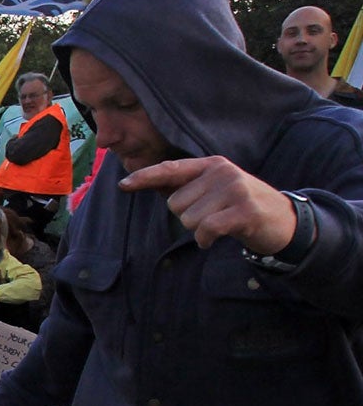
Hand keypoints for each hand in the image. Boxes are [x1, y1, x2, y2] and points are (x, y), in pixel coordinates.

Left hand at [118, 156, 298, 253]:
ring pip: (188, 219)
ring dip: (199, 231)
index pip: (171, 169)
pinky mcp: (244, 210)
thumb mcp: (212, 192)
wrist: (282, 221)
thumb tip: (145, 183)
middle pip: (175, 204)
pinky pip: (205, 229)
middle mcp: (222, 172)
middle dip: (187, 218)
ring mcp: (235, 189)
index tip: (123, 185)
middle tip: (213, 217)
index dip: (146, 177)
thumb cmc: (238, 207)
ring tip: (220, 225)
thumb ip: (183, 187)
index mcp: (211, 165)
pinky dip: (205, 240)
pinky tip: (215, 239)